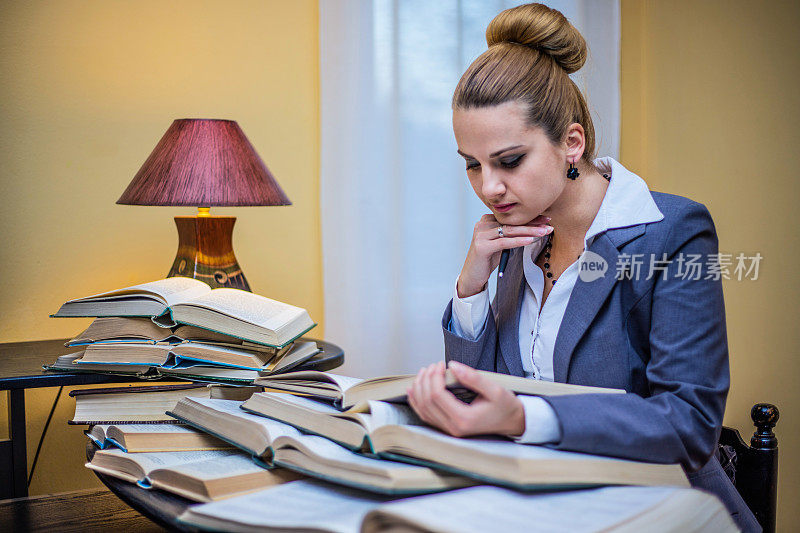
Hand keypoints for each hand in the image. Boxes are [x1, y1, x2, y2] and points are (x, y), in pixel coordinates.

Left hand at [406, 360, 525, 437]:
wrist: (513, 421)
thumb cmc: (505, 406)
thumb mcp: (494, 389)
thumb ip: (472, 377)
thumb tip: (452, 366)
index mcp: (464, 419)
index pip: (437, 395)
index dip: (434, 376)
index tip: (440, 364)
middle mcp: (453, 428)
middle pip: (427, 402)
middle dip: (425, 380)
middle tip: (432, 366)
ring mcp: (449, 430)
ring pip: (423, 409)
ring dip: (419, 389)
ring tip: (424, 373)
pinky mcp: (447, 428)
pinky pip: (426, 415)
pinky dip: (417, 402)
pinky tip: (414, 390)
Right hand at [457, 214, 552, 297]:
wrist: (471, 276)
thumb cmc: (487, 259)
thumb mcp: (500, 243)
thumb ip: (510, 234)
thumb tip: (533, 228)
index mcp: (487, 220)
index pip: (512, 218)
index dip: (530, 218)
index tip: (546, 219)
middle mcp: (482, 224)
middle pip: (511, 222)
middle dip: (532, 223)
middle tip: (549, 224)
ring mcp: (481, 234)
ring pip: (509, 231)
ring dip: (529, 231)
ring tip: (544, 232)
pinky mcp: (481, 246)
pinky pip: (504, 242)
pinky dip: (518, 241)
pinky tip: (530, 240)